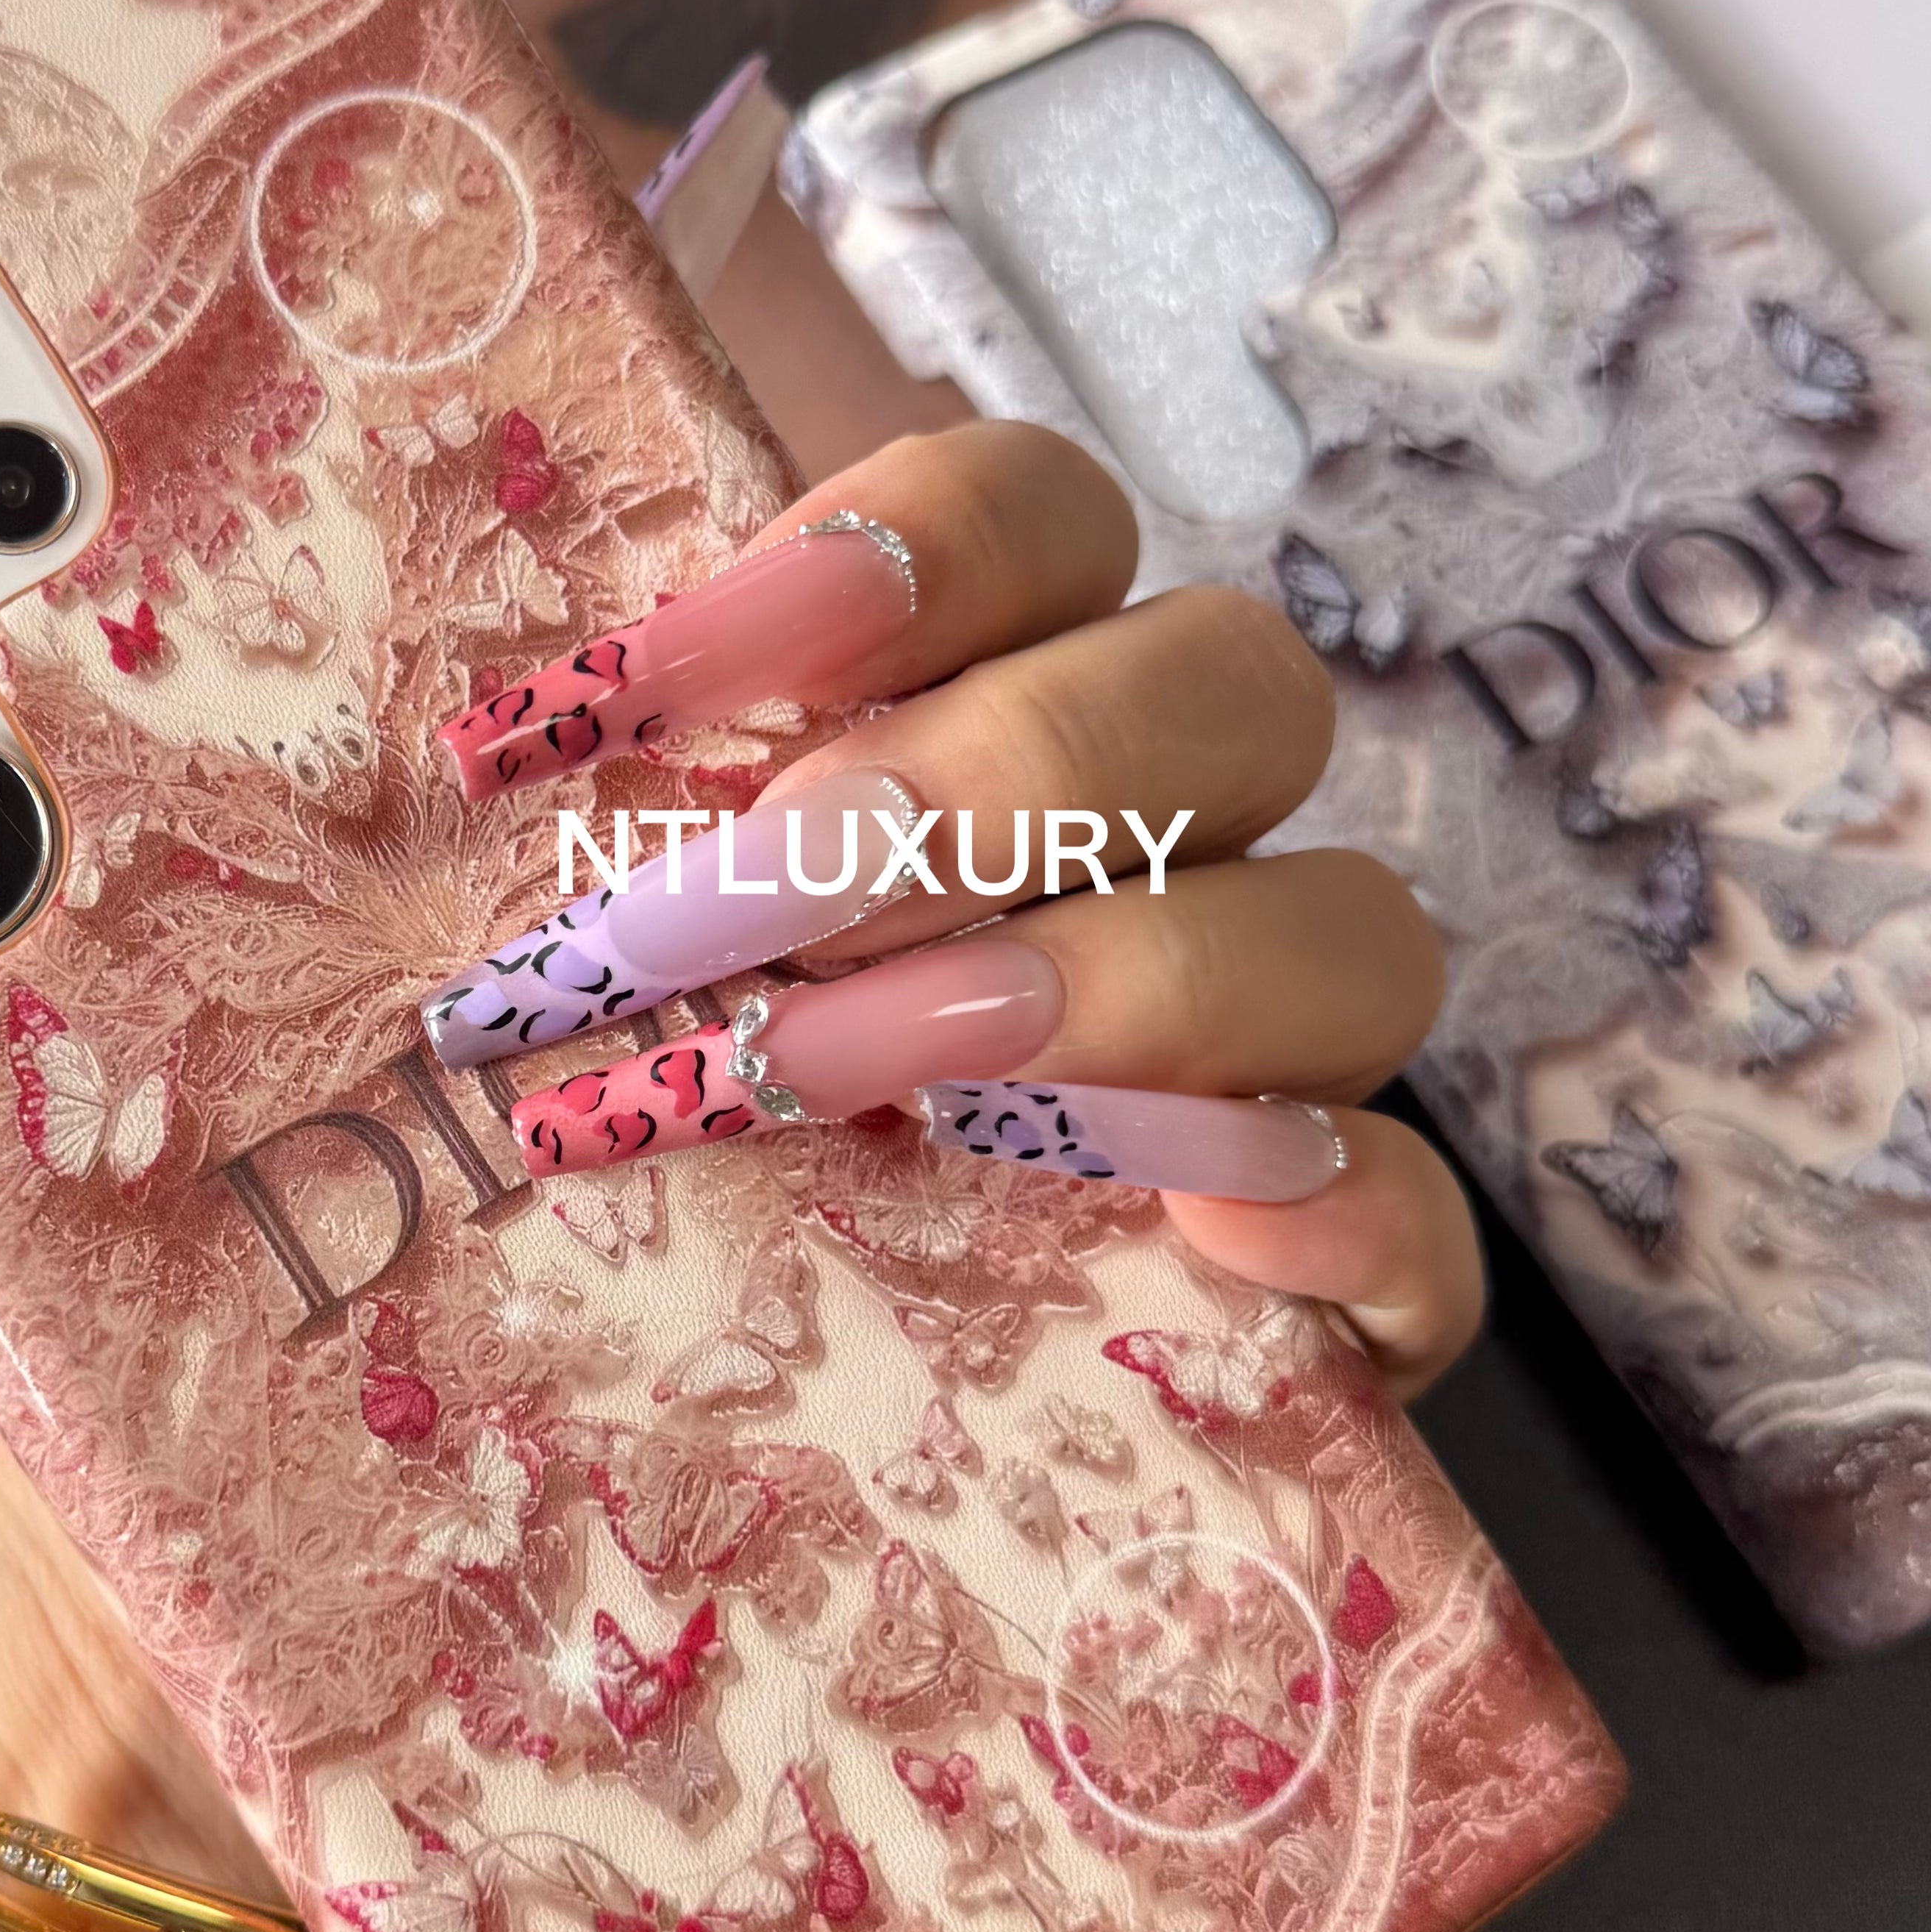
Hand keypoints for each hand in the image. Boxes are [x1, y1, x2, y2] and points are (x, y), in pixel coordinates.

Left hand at [426, 421, 1483, 1395]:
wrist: (744, 1414)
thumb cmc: (639, 1089)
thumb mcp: (614, 939)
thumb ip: (606, 817)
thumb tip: (509, 750)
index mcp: (1005, 702)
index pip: (1038, 517)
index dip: (893, 550)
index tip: (665, 676)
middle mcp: (1174, 846)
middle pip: (1227, 686)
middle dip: (1004, 776)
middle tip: (772, 898)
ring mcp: (1276, 1056)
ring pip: (1352, 931)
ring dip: (1132, 977)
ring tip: (906, 1072)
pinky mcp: (1335, 1273)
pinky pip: (1421, 1225)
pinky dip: (1345, 1216)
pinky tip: (1219, 1239)